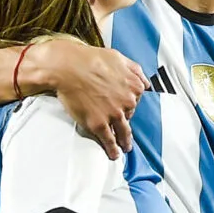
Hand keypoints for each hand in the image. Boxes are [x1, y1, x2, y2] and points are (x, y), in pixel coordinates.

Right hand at [29, 41, 147, 159]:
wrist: (67, 67)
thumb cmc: (89, 59)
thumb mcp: (118, 57)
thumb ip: (134, 70)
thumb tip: (146, 81)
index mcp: (134, 86)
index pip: (136, 99)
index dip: (127, 103)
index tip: (123, 108)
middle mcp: (127, 101)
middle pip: (130, 116)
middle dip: (125, 121)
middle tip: (123, 129)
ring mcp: (114, 114)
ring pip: (123, 132)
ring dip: (125, 141)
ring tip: (124, 147)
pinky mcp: (99, 124)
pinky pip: (109, 140)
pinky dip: (112, 149)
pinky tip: (114, 154)